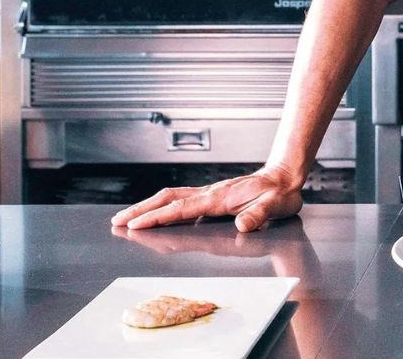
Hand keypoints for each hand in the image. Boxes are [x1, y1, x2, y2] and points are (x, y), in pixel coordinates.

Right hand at [109, 164, 305, 231]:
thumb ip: (259, 215)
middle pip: (168, 199)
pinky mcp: (211, 195)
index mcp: (219, 198)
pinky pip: (180, 199)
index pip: (181, 208)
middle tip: (118, 221)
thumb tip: (243, 225)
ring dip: (148, 206)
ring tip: (127, 217)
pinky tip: (156, 213)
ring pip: (171, 197)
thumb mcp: (276, 206)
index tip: (136, 225)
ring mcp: (209, 193)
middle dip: (141, 210)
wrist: (285, 177)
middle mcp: (210, 193)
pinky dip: (163, 205)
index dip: (158, 217)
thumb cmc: (280, 194)